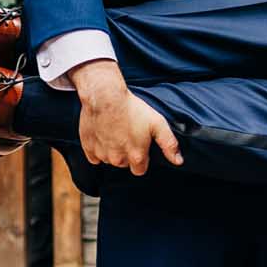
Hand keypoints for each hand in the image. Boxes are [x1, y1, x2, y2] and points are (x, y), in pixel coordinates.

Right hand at [70, 60, 182, 174]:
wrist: (105, 97)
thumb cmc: (133, 109)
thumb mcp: (157, 124)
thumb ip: (169, 145)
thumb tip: (179, 162)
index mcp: (136, 157)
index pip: (140, 170)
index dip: (141, 158)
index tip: (140, 144)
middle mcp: (118, 160)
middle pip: (124, 164)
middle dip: (127, 153)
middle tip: (127, 134)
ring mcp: (101, 154)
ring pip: (109, 159)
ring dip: (112, 150)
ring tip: (115, 131)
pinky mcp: (88, 147)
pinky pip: (94, 156)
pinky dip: (98, 148)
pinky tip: (103, 134)